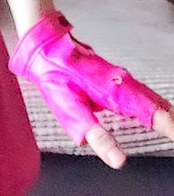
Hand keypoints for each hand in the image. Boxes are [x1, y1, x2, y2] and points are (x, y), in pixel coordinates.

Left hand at [8, 10, 173, 169]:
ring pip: (150, 97)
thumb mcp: (71, 109)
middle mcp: (124, 83)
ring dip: (166, 113)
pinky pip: (142, 93)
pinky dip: (156, 105)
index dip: (171, 127)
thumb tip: (118, 160)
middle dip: (173, 120)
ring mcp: (120, 78)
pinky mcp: (114, 78)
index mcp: (117, 92)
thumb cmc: (56, 76)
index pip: (152, 114)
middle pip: (156, 105)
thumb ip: (96, 135)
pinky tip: (159, 111)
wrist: (44, 44)